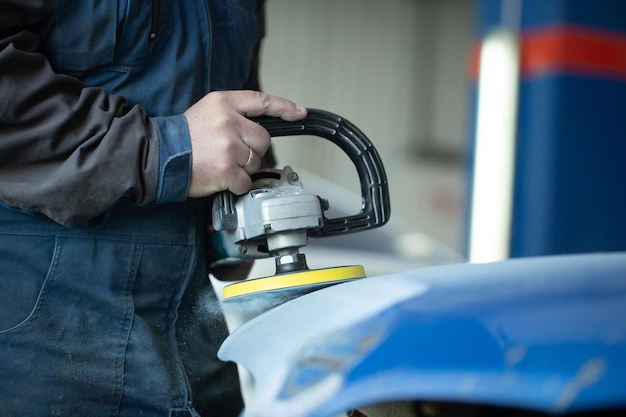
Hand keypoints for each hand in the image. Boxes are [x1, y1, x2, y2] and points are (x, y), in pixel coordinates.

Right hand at [184, 90, 306, 196]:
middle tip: (230, 152)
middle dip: (252, 150)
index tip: (299, 112)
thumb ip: (233, 114)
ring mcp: (228, 146)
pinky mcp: (226, 170)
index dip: (284, 107)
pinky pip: (246, 182)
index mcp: (223, 103)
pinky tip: (220, 178)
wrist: (158, 156)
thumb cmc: (182, 137)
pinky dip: (236, 185)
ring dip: (243, 168)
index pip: (261, 101)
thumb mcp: (207, 112)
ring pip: (256, 162)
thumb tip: (258, 128)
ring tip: (219, 163)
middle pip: (263, 139)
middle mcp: (228, 122)